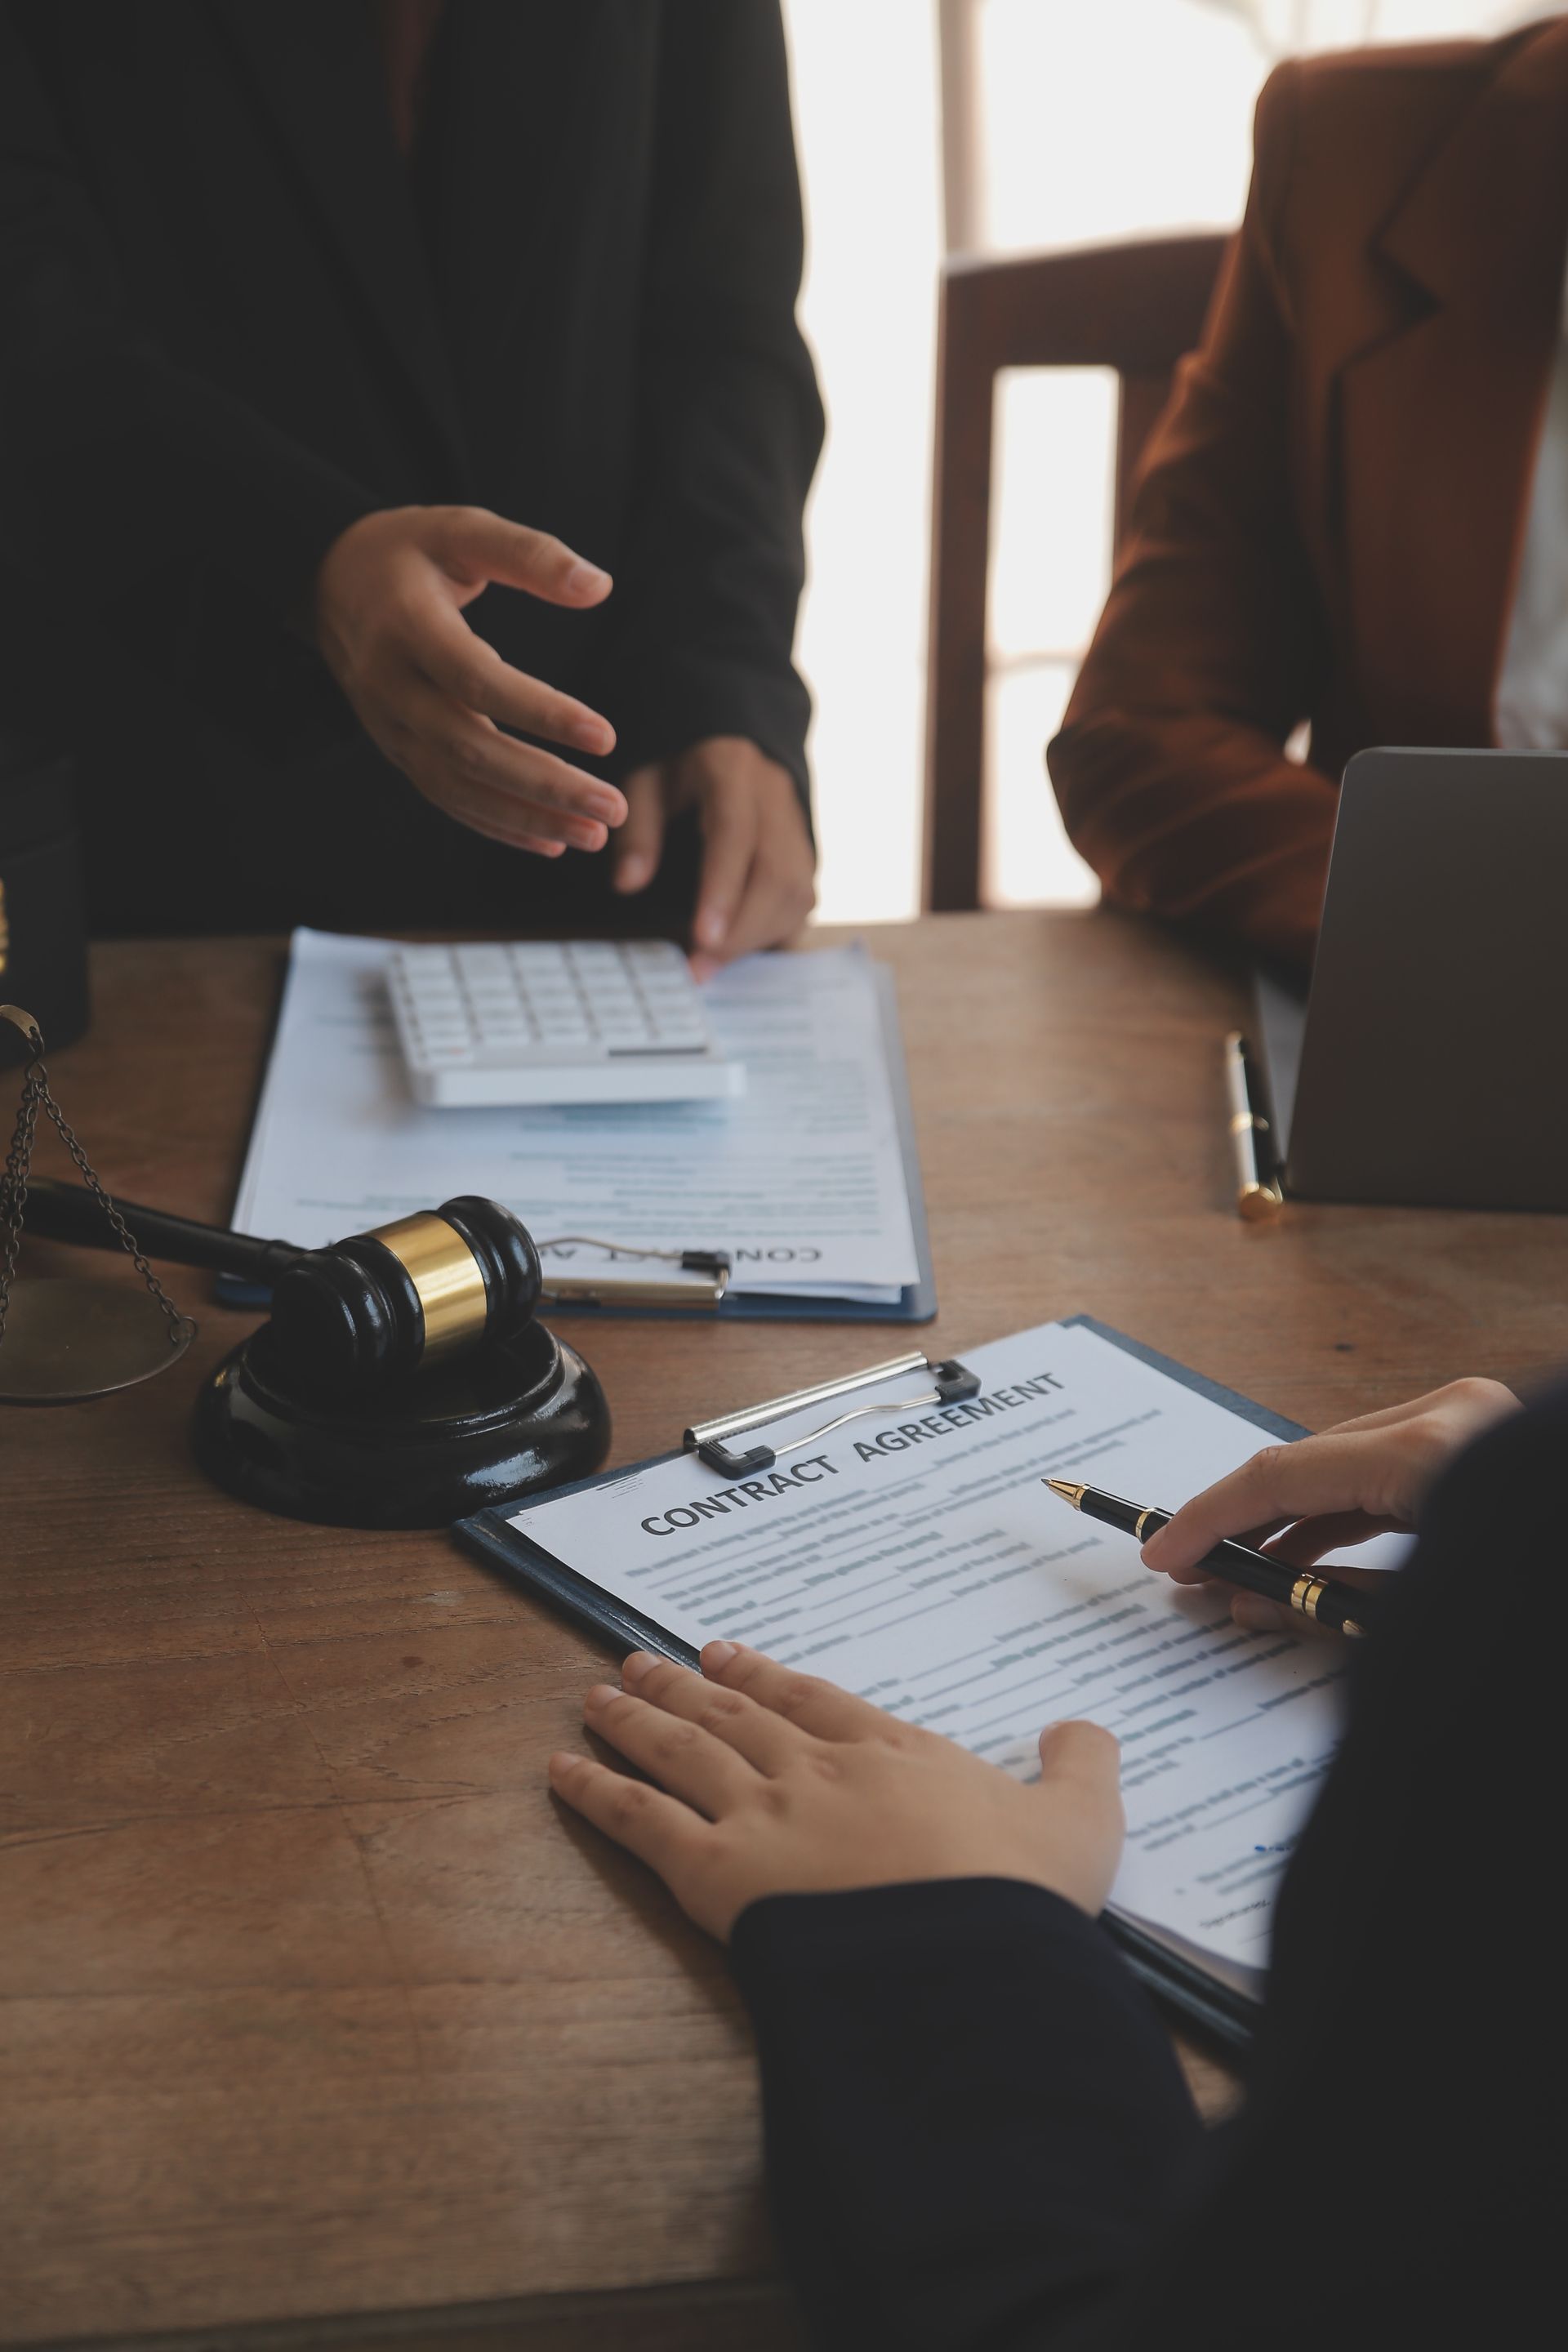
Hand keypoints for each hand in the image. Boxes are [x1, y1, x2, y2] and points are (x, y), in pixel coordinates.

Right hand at [314, 505, 627, 856]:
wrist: (328, 582)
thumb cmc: (410, 552)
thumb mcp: (462, 529)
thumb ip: (529, 554)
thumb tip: (599, 586)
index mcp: (407, 626)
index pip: (477, 681)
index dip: (540, 712)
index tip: (605, 737)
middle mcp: (390, 686)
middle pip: (470, 750)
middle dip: (546, 785)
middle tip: (615, 806)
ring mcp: (389, 726)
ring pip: (459, 788)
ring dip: (529, 817)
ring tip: (594, 836)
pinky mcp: (396, 750)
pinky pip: (446, 798)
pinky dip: (498, 824)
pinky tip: (551, 840)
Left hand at [548, 1641, 1123, 1941]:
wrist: (964, 1955)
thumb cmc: (1022, 1895)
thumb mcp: (1079, 1824)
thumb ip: (1080, 1768)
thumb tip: (1084, 1730)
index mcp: (892, 1754)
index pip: (813, 1701)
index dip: (766, 1678)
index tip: (728, 1658)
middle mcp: (815, 1770)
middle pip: (735, 1715)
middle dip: (685, 1687)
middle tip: (642, 1661)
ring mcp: (761, 1815)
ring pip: (681, 1751)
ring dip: (635, 1718)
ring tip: (599, 1693)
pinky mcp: (715, 1873)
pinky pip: (641, 1822)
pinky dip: (597, 1792)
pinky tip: (561, 1770)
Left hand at [611, 737, 815, 976]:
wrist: (727, 738)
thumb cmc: (676, 763)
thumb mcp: (643, 779)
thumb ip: (638, 829)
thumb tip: (628, 884)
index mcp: (731, 769)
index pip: (734, 833)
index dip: (722, 889)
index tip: (701, 939)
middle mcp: (775, 797)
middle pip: (777, 873)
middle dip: (742, 931)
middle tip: (699, 969)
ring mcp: (796, 825)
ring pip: (797, 891)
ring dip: (758, 937)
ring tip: (710, 966)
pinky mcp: (803, 850)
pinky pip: (802, 899)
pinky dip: (774, 932)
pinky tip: (737, 952)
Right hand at [1141, 1378, 1519, 1634]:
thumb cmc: (1536, 1599)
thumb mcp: (1434, 1615)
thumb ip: (1332, 1604)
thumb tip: (1249, 1601)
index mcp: (1434, 1450)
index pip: (1283, 1475)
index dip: (1210, 1519)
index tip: (1164, 1556)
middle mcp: (1455, 1416)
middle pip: (1312, 1462)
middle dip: (1246, 1522)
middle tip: (1193, 1574)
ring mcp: (1479, 1421)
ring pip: (1352, 1464)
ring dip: (1295, 1524)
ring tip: (1247, 1581)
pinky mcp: (1492, 1442)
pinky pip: (1396, 1469)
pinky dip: (1349, 1515)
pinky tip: (1314, 1561)